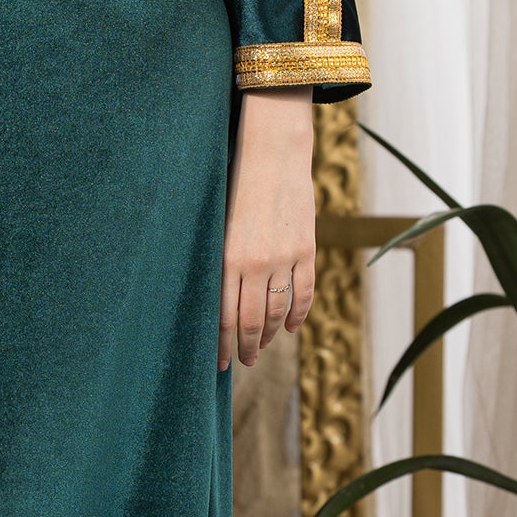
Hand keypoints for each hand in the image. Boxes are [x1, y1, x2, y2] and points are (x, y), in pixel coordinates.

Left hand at [218, 90, 315, 371]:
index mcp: (227, 258)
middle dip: (244, 347)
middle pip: (249, 321)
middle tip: (242, 362)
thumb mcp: (216, 223)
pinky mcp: (306, 249)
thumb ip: (217, 261)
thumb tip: (209, 300)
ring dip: (267, 334)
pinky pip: (302, 292)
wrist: (273, 152)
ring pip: (276, 311)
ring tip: (260, 347)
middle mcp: (256, 264)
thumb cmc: (233, 183)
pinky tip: (288, 326)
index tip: (217, 364)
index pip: (222, 316)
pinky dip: (295, 314)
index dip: (220, 345)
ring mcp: (285, 258)